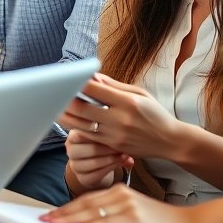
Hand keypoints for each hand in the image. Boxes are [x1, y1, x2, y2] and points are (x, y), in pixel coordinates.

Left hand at [40, 184, 197, 222]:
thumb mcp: (132, 217)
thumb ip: (111, 216)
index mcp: (119, 192)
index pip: (85, 199)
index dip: (66, 207)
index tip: (50, 214)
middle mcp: (121, 194)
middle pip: (84, 204)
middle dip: (62, 213)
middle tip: (44, 219)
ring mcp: (127, 204)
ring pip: (91, 212)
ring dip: (69, 219)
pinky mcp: (134, 216)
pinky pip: (106, 222)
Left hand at [58, 75, 181, 160]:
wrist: (170, 141)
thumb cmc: (155, 114)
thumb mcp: (139, 94)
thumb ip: (114, 86)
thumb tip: (93, 77)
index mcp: (128, 102)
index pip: (97, 91)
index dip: (79, 83)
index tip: (67, 77)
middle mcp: (120, 119)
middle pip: (85, 109)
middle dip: (66, 100)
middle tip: (53, 92)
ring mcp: (115, 135)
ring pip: (83, 125)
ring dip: (66, 116)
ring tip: (53, 106)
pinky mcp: (112, 145)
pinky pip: (89, 136)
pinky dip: (76, 127)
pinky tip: (67, 120)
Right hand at [65, 127, 132, 189]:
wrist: (92, 167)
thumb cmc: (97, 147)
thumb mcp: (99, 139)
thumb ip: (109, 137)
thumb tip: (124, 140)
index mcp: (72, 138)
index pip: (81, 135)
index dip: (98, 135)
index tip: (114, 134)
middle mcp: (71, 151)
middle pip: (90, 149)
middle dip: (109, 148)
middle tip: (123, 146)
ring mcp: (75, 166)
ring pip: (95, 162)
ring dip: (112, 159)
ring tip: (124, 155)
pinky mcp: (83, 178)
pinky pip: (98, 174)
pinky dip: (111, 168)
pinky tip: (120, 163)